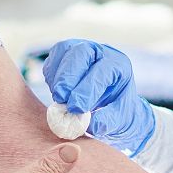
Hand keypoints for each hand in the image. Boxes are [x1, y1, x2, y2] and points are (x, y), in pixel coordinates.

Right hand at [41, 39, 157, 154]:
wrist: (110, 103)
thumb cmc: (117, 110)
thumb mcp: (121, 120)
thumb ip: (108, 121)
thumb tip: (89, 124)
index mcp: (118, 65)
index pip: (102, 71)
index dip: (87, 89)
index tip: (76, 108)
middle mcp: (100, 52)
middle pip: (81, 52)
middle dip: (68, 77)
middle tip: (61, 99)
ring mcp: (82, 49)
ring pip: (64, 50)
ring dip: (57, 76)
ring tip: (58, 98)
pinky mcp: (66, 53)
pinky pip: (54, 56)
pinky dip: (51, 74)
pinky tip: (56, 92)